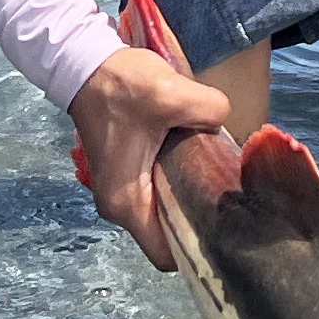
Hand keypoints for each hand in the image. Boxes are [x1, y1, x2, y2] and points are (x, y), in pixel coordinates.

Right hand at [70, 40, 233, 270]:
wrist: (86, 63)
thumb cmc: (120, 86)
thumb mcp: (173, 94)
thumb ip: (212, 111)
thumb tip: (224, 120)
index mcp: (127, 202)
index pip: (167, 255)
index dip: (199, 248)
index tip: (229, 229)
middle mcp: (120, 205)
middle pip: (169, 234)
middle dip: (200, 219)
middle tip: (232, 198)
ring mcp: (121, 189)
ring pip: (166, 210)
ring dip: (190, 196)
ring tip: (219, 176)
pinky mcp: (126, 172)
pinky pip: (160, 190)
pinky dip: (179, 181)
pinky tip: (200, 160)